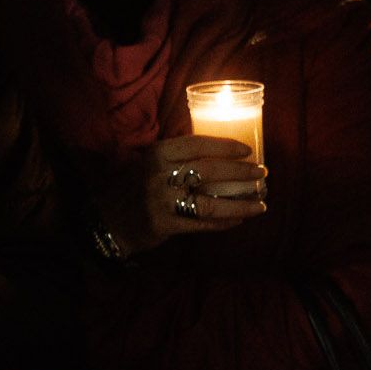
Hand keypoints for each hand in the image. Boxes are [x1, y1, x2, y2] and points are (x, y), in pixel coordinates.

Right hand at [102, 135, 264, 253]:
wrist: (108, 219)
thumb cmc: (137, 186)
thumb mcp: (152, 162)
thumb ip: (180, 155)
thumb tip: (222, 149)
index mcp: (158, 153)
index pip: (198, 144)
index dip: (226, 146)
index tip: (248, 150)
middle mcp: (160, 175)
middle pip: (209, 171)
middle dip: (241, 172)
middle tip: (262, 174)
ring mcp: (163, 201)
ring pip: (211, 202)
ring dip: (240, 204)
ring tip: (261, 203)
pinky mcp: (165, 224)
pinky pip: (203, 223)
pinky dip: (224, 222)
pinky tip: (240, 219)